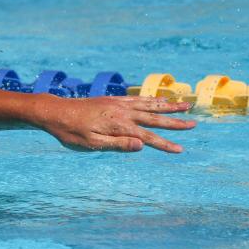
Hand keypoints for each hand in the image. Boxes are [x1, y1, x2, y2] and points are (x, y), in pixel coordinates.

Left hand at [37, 96, 194, 153]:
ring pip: (149, 104)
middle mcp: (122, 112)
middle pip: (154, 117)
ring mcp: (118, 104)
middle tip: (194, 124)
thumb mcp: (91, 144)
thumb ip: (118, 144)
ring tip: (185, 104)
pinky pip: (137, 98)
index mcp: (119, 125)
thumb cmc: (71, 132)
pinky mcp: (112, 100)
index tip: (181, 150)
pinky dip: (151, 98)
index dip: (165, 144)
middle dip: (175, 122)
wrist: (55, 111)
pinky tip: (157, 99)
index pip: (148, 137)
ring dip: (168, 105)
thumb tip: (142, 145)